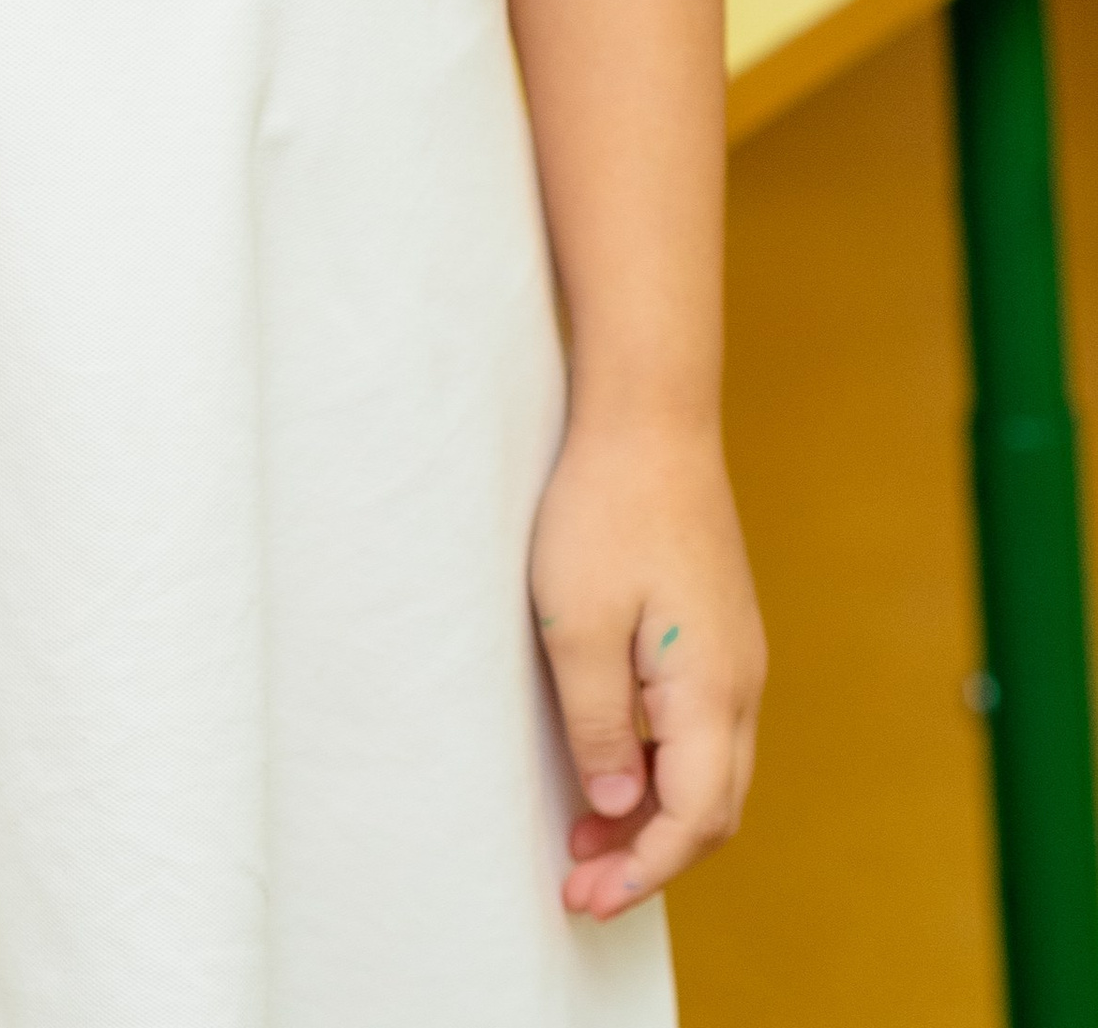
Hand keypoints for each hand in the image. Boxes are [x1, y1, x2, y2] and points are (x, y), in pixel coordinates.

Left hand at [530, 417, 764, 920]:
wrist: (652, 417)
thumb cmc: (604, 512)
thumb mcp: (575, 626)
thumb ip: (598, 726)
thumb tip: (615, 807)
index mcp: (710, 692)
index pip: (691, 820)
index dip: (640, 872)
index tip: (584, 899)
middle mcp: (742, 683)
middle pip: (712, 810)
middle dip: (649, 858)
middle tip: (578, 882)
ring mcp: (739, 656)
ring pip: (712, 771)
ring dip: (655, 814)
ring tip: (584, 836)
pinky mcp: (722, 631)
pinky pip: (705, 729)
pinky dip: (664, 767)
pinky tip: (613, 764)